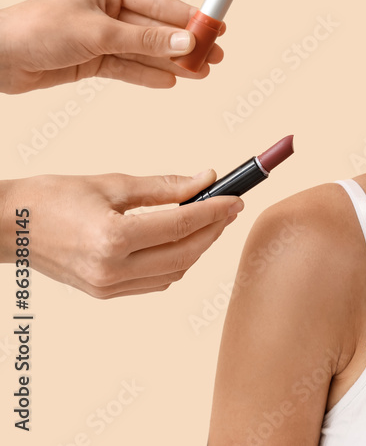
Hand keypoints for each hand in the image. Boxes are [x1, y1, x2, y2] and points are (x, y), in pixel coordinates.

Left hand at [0, 0, 224, 93]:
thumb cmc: (37, 29)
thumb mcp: (99, 33)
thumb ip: (146, 41)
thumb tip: (186, 42)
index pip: (160, 2)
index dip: (191, 16)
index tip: (218, 27)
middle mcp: (106, 8)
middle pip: (156, 28)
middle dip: (185, 44)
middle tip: (215, 56)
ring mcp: (100, 34)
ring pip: (145, 50)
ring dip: (171, 63)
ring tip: (200, 73)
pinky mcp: (91, 58)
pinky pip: (127, 67)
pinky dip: (147, 75)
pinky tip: (171, 81)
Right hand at [0, 171, 242, 297]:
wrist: (7, 226)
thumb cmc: (51, 198)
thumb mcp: (112, 183)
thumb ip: (164, 186)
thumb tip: (206, 180)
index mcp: (112, 239)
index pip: (181, 225)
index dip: (215, 210)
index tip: (235, 197)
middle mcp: (111, 270)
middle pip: (185, 253)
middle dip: (213, 230)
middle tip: (229, 208)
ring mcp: (107, 287)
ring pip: (175, 272)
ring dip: (198, 247)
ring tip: (209, 221)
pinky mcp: (104, 293)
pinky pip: (155, 282)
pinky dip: (176, 262)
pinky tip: (182, 240)